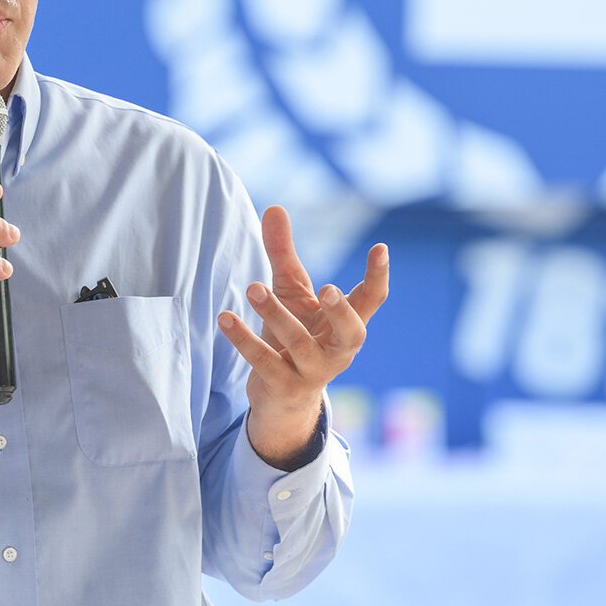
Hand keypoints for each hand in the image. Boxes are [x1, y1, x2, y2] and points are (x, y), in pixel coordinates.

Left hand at [218, 206, 388, 468]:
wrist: (281, 397)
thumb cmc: (293, 336)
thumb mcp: (291, 293)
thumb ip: (284, 254)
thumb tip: (274, 207)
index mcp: (346, 325)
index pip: (372, 301)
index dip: (378, 276)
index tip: (380, 248)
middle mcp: (337, 350)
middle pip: (351, 332)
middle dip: (341, 312)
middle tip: (327, 287)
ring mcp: (313, 371)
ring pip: (299, 344)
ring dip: (275, 315)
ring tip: (253, 287)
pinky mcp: (283, 386)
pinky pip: (264, 362)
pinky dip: (243, 340)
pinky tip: (224, 317)